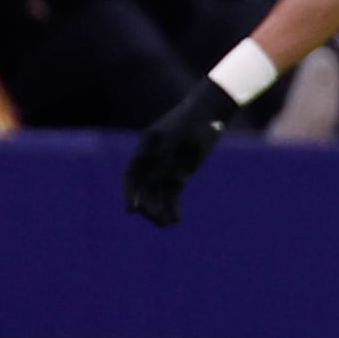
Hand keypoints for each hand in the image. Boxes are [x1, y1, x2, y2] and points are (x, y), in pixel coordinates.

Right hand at [125, 82, 239, 224]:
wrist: (209, 114)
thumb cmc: (192, 121)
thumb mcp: (177, 135)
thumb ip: (162, 151)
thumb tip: (149, 170)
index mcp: (146, 148)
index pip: (132, 175)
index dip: (130, 193)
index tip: (132, 210)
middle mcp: (153, 160)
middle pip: (144, 188)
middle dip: (146, 204)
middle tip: (153, 217)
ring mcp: (165, 168)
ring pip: (157, 194)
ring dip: (158, 209)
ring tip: (164, 223)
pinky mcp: (179, 176)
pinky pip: (172, 195)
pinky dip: (172, 207)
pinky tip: (175, 220)